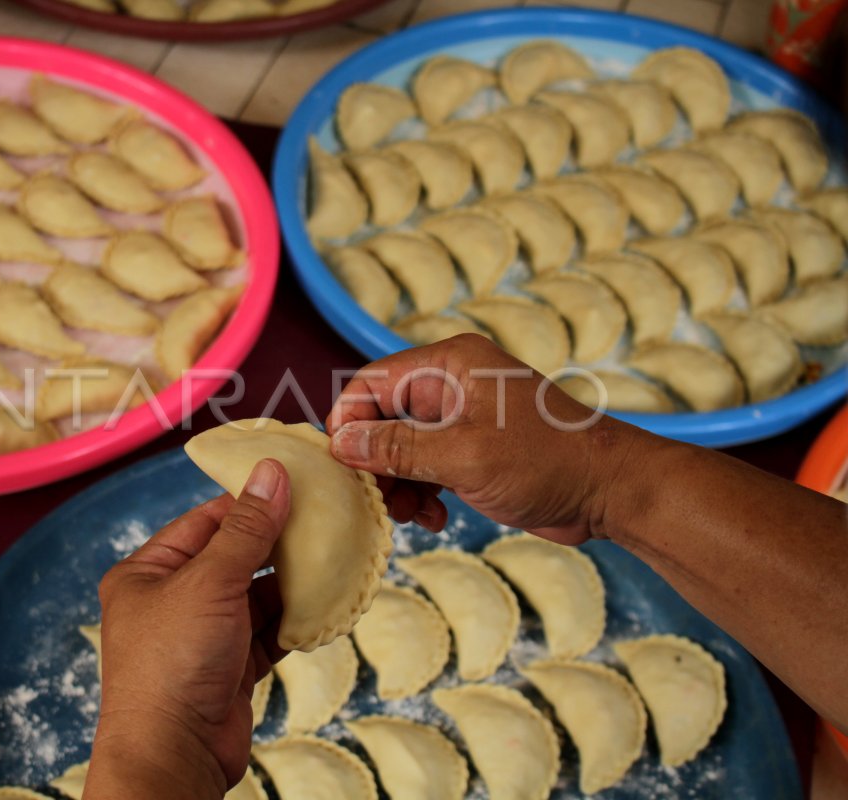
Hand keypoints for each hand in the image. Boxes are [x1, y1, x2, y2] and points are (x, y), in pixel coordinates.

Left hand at [86, 459, 290, 799]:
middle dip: (276, 544)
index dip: (248, 502)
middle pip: (232, 557)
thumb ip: (247, 530)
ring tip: (333, 558)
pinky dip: (293, 621)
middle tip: (324, 520)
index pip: (203, 522)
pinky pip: (266, 633)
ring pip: (254, 596)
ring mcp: (201, 636)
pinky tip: (324, 604)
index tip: (294, 485)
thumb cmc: (172, 663)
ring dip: (290, 583)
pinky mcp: (229, 668)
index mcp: (146, 573)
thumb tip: (272, 472)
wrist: (173, 755)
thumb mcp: (210, 582)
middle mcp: (170, 601)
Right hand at [325, 335, 643, 544]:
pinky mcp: (472, 450)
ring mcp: (462, 419)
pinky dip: (422, 493)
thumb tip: (340, 444)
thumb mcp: (464, 456)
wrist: (610, 491)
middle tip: (378, 500)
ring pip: (401, 448)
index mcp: (450, 365)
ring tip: (410, 516)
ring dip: (398, 484)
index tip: (339, 463)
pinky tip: (436, 519)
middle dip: (375, 462)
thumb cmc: (547, 462)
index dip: (349, 421)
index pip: (373, 382)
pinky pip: (426, 467)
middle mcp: (452, 385)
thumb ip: (398, 449)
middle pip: (382, 418)